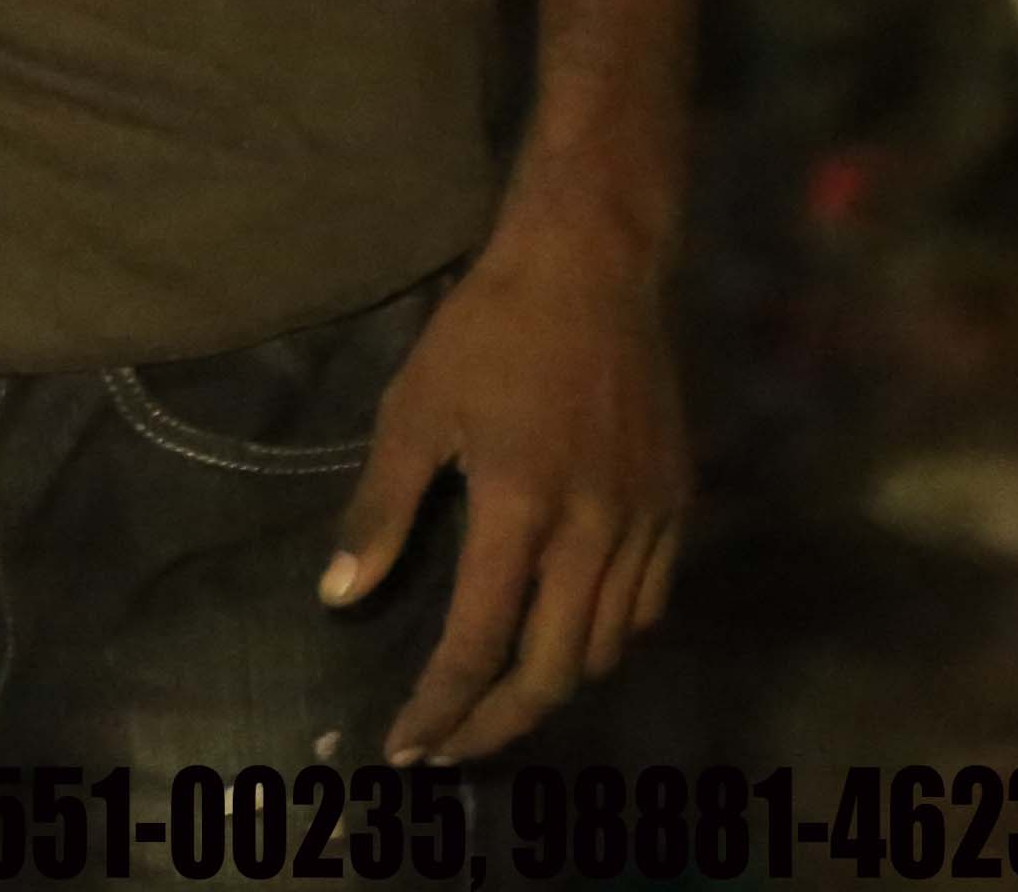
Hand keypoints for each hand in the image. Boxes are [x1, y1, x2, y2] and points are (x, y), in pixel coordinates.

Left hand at [329, 215, 688, 762]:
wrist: (593, 271)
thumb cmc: (486, 334)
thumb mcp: (412, 412)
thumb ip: (380, 512)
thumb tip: (340, 596)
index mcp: (520, 510)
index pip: (480, 643)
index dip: (441, 705)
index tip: (407, 743)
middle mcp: (593, 532)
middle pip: (553, 670)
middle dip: (496, 723)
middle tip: (449, 746)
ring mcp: (646, 523)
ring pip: (607, 648)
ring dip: (550, 687)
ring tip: (496, 701)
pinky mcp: (677, 507)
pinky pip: (648, 605)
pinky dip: (605, 640)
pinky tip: (565, 639)